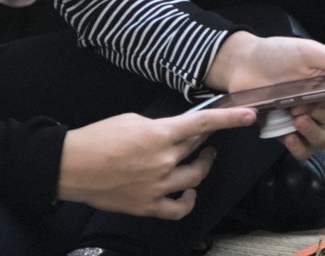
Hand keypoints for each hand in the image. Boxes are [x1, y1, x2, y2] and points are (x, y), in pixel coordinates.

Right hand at [57, 107, 257, 217]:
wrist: (74, 166)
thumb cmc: (99, 138)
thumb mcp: (132, 120)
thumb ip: (159, 126)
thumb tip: (177, 131)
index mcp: (159, 134)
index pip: (202, 123)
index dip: (229, 119)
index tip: (250, 115)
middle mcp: (164, 161)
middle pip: (197, 147)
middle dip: (205, 137)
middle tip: (206, 132)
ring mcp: (158, 186)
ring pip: (195, 177)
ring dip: (202, 165)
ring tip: (202, 157)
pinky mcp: (149, 206)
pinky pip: (179, 208)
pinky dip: (187, 200)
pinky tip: (188, 191)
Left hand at [205, 31, 324, 158]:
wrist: (242, 63)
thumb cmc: (276, 53)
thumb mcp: (306, 51)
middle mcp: (317, 103)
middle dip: (321, 114)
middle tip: (302, 106)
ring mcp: (301, 119)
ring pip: (322, 139)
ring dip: (313, 132)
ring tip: (297, 120)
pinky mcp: (284, 131)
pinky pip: (302, 150)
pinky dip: (299, 147)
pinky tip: (289, 136)